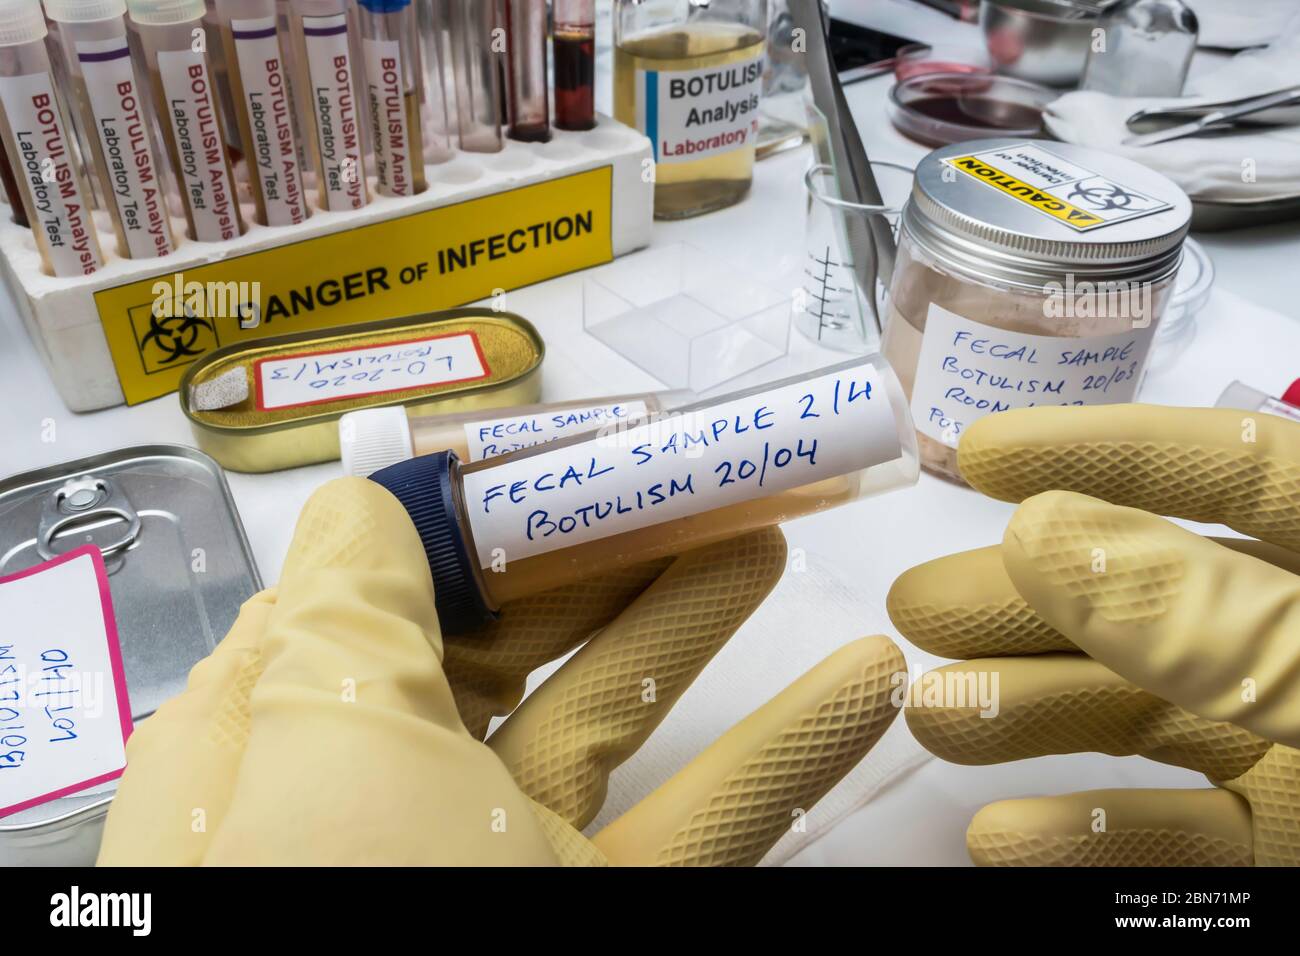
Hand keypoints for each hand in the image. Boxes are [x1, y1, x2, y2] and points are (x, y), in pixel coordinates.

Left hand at [98, 477, 904, 865]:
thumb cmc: (343, 896)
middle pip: (505, 639)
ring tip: (771, 535)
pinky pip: (694, 819)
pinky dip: (778, 751)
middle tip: (692, 475)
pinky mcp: (596, 914)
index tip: (566, 455)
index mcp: (282, 735)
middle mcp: (382, 793)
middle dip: (601, 552)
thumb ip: (344, 600)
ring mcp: (492, 861)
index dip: (466, 516)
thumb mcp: (317, 730)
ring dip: (693, 623)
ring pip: (605, 715)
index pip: (375, 589)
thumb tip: (364, 495)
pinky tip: (860, 684)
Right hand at [889, 404, 1299, 865]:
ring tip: (932, 717)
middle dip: (1028, 596)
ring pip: (1151, 711)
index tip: (980, 453)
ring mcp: (1298, 738)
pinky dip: (1095, 835)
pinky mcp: (1290, 837)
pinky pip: (1187, 835)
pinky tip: (1006, 836)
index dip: (1107, 450)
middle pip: (1155, 594)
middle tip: (917, 605)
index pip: (1240, 469)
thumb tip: (1039, 536)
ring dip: (1033, 713)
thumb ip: (1206, 617)